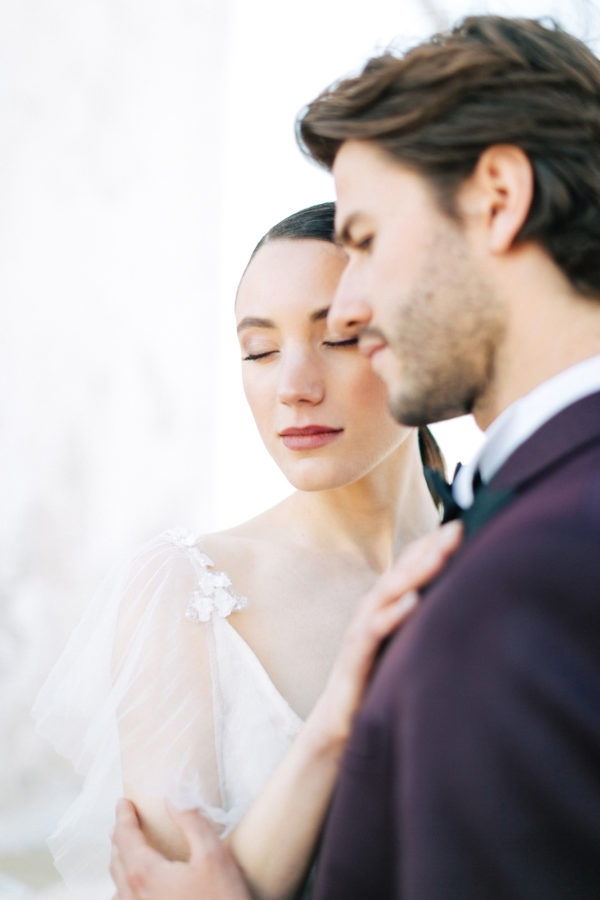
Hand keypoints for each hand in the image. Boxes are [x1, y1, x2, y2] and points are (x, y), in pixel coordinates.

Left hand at [111, 798, 251, 899]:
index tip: (123, 802)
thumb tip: (173, 798)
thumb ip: (191, 822)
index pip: (125, 837)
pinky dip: (126, 885)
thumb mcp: (213, 855)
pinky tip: (137, 883)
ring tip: (128, 847)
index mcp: (145, 875)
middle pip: (117, 860)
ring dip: (120, 860)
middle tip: (125, 820)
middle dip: (119, 836)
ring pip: (118, 883)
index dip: (123, 816)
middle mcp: (135, 896)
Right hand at [312, 521, 462, 744]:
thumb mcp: (404, 648)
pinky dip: (394, 613)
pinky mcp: (355, 657)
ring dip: (416, 571)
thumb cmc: (375, 684)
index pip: (408, 566)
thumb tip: (465, 608)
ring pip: (388, 593)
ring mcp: (361, 631)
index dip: (431, 545)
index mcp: (383, 606)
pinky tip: (415, 602)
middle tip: (458, 528)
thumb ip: (424, 625)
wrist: (338, 727)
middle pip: (401, 571)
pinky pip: (375, 630)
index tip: (461, 525)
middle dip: (429, 548)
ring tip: (441, 553)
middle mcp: (371, 611)